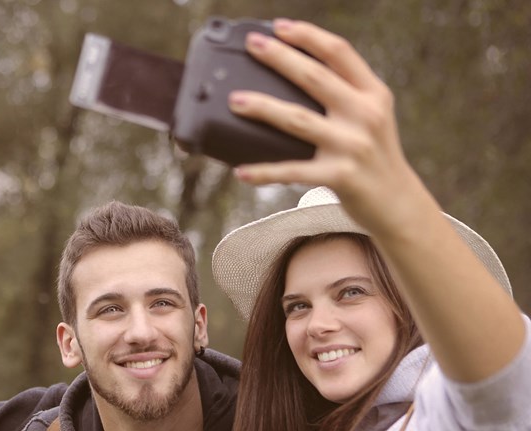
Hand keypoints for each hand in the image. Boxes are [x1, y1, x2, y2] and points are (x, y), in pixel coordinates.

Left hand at [227, 19, 424, 230]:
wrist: (398, 203)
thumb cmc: (374, 156)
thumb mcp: (370, 117)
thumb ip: (344, 95)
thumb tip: (295, 76)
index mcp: (372, 94)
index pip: (339, 53)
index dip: (308, 36)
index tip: (279, 26)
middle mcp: (364, 114)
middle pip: (314, 78)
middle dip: (280, 58)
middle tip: (252, 45)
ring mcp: (352, 145)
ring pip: (298, 120)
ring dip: (263, 108)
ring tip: (235, 100)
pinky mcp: (339, 176)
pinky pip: (293, 171)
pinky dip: (265, 172)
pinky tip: (242, 171)